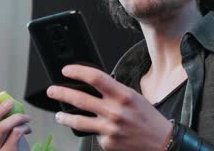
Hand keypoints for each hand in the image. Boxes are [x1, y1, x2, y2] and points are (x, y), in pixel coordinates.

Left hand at [46, 65, 172, 150]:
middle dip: (61, 93)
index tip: (67, 71)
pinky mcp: (107, 143)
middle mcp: (115, 111)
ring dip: (65, 117)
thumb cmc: (149, 118)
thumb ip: (114, 91)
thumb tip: (93, 85)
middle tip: (52, 91)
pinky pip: (94, 135)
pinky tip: (100, 130)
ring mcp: (109, 129)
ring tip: (59, 115)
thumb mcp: (134, 97)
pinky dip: (94, 131)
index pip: (95, 78)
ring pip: (79, 121)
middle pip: (80, 99)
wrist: (161, 142)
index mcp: (123, 95)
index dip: (77, 72)